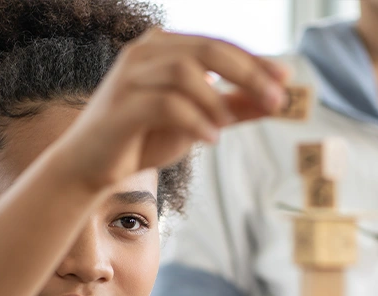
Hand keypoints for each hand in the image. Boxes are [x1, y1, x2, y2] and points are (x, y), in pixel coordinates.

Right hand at [50, 30, 288, 194]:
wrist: (91, 167)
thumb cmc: (142, 139)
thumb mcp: (198, 121)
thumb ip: (233, 108)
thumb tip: (277, 100)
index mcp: (164, 48)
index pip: (218, 45)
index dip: (255, 62)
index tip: (286, 81)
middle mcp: (145, 53)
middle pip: (208, 50)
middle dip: (248, 74)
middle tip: (276, 100)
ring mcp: (130, 76)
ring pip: (185, 72)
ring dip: (216, 100)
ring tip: (227, 126)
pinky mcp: (122, 105)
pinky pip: (166, 103)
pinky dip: (195, 120)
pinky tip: (210, 138)